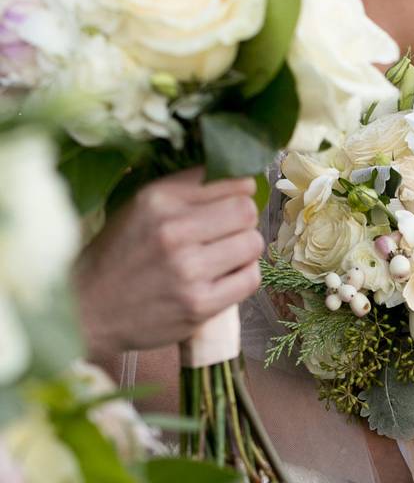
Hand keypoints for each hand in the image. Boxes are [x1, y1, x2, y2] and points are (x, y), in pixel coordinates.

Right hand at [74, 168, 263, 360]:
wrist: (87, 308)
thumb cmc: (120, 253)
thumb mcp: (142, 206)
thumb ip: (188, 189)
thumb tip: (244, 178)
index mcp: (160, 199)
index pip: (234, 181)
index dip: (240, 192)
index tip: (233, 202)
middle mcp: (174, 230)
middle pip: (247, 211)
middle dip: (243, 221)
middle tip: (227, 233)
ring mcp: (188, 269)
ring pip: (253, 243)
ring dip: (244, 250)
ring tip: (223, 256)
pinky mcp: (199, 303)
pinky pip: (250, 278)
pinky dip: (243, 276)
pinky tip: (223, 278)